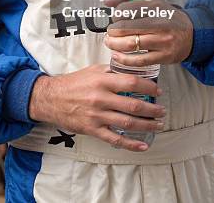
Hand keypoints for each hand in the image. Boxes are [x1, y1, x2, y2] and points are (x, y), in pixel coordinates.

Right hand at [29, 65, 164, 151]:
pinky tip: (142, 145)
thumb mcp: (93, 70)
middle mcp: (101, 98)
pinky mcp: (93, 129)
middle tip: (162, 111)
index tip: (157, 91)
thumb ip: (111, 70)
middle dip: (152, 110)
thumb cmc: (74, 83)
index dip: (148, 87)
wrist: (52, 98)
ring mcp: (97, 115)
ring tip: (158, 125)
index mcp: (102, 80)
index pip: (131, 83)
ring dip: (146, 125)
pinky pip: (115, 139)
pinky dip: (130, 144)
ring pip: (127, 123)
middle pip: (133, 106)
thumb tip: (130, 70)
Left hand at [104, 0, 192, 65]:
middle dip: (112, 31)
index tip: (114, 18)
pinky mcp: (164, 56)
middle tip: (109, 32)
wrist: (192, 33)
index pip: (126, 8)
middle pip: (126, 27)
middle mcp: (159, 23)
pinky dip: (124, 59)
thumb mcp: (152, 2)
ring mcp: (162, 41)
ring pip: (131, 44)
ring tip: (110, 43)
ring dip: (115, 45)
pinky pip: (139, 60)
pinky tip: (118, 56)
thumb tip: (108, 2)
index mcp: (155, 6)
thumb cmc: (168, 17)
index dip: (115, 15)